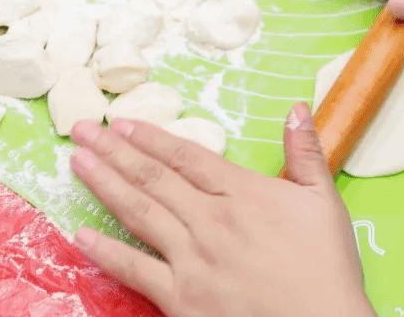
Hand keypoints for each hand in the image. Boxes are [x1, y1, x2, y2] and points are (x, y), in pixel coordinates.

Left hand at [69, 104, 374, 316]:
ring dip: (104, 184)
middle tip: (81, 131)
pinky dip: (106, 251)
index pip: (185, 156)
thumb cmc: (326, 266)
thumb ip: (306, 151)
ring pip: (138, 212)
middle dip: (113, 151)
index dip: (150, 137)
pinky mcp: (180, 297)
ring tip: (77, 162)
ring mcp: (191, 258)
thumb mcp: (324, 200)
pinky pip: (134, 269)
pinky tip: (82, 234)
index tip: (121, 123)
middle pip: (152, 177)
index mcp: (241, 193)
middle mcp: (209, 220)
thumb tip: (297, 107)